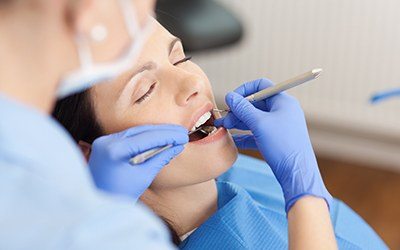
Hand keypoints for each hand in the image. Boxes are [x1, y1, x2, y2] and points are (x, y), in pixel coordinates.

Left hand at [88, 124, 188, 200]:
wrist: (97, 208)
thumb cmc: (120, 196)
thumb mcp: (143, 177)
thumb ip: (160, 158)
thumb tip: (177, 146)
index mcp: (114, 150)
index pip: (147, 138)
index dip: (168, 136)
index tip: (183, 136)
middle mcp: (106, 142)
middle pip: (140, 131)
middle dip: (163, 132)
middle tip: (182, 133)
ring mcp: (103, 142)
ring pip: (134, 132)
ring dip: (155, 133)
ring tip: (174, 134)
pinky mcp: (104, 145)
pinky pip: (128, 137)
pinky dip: (144, 137)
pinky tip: (158, 138)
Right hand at [214, 79, 331, 211]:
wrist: (296, 173)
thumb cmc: (282, 146)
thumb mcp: (259, 123)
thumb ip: (243, 108)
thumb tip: (230, 96)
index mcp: (283, 102)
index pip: (261, 86)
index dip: (244, 90)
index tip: (231, 100)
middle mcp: (282, 111)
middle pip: (256, 103)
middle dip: (238, 109)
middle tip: (223, 118)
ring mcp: (279, 126)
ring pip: (254, 119)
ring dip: (238, 122)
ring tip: (223, 128)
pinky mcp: (275, 140)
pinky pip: (256, 133)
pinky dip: (244, 135)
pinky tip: (233, 140)